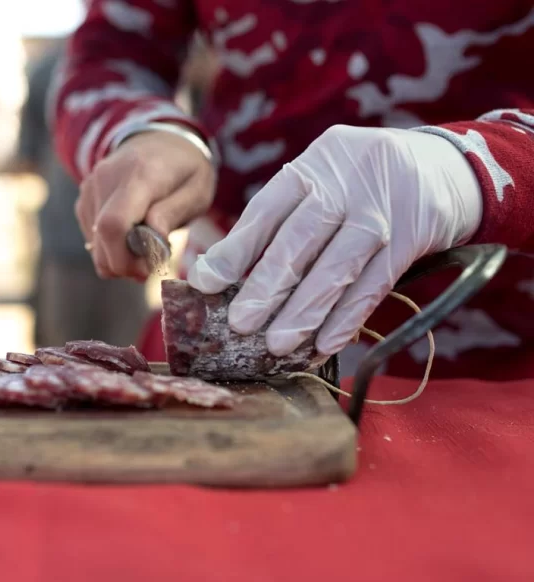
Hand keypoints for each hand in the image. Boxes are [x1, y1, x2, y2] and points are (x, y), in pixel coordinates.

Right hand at [76, 130, 215, 280]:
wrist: (161, 140)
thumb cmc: (185, 170)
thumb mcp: (196, 191)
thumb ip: (172, 215)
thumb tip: (151, 242)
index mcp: (141, 175)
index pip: (114, 224)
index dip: (125, 258)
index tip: (146, 270)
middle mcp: (108, 178)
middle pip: (101, 238)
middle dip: (124, 265)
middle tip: (148, 267)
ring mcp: (92, 187)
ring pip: (95, 242)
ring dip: (118, 258)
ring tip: (144, 249)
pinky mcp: (85, 197)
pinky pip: (92, 235)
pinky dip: (110, 247)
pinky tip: (131, 238)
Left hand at [188, 125, 482, 356]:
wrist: (446, 168)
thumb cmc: (361, 186)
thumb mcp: (322, 183)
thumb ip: (279, 222)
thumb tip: (219, 273)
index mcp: (313, 166)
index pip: (266, 211)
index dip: (234, 250)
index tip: (205, 284)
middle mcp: (346, 181)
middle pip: (299, 239)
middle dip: (267, 287)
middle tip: (241, 325)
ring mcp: (383, 209)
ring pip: (337, 266)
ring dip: (304, 311)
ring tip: (277, 344)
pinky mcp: (414, 234)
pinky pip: (375, 284)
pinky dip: (348, 317)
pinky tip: (324, 344)